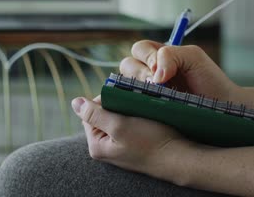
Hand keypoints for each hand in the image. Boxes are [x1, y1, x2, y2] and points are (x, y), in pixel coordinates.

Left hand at [71, 95, 196, 180]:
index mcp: (96, 145)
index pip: (89, 113)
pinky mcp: (132, 144)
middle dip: (116, 105)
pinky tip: (145, 115)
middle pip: (102, 115)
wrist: (179, 157)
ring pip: (116, 118)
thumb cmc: (150, 142)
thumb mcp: (119, 126)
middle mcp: (105, 148)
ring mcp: (119, 147)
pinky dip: (134, 116)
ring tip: (140, 107)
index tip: (121, 97)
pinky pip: (128, 124)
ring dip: (126, 109)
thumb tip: (74, 102)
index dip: (103, 101)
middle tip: (132, 101)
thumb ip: (95, 114)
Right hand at [120, 40, 241, 101]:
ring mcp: (146, 91)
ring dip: (138, 88)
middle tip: (157, 85)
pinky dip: (136, 103)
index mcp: (158, 56)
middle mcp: (149, 72)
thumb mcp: (192, 57)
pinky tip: (151, 107)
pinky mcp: (145, 109)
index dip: (147, 57)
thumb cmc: (210, 80)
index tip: (161, 71)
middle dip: (140, 73)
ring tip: (157, 96)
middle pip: (127, 65)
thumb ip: (170, 54)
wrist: (221, 106)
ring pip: (125, 84)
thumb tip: (154, 75)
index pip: (139, 49)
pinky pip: (130, 104)